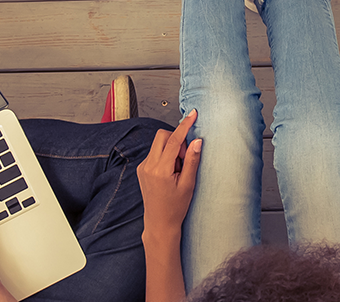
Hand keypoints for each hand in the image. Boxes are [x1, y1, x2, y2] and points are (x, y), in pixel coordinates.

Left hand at [140, 111, 201, 238]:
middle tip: (184, 156)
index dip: (185, 126)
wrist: (160, 223)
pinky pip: (155, 153)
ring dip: (171, 149)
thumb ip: (192, 160)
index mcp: (160, 169)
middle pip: (162, 136)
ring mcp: (143, 167)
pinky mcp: (142, 169)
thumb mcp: (188, 184)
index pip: (174, 140)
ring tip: (178, 169)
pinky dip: (165, 156)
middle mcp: (148, 166)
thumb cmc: (175, 208)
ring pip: (158, 144)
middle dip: (176, 140)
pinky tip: (171, 172)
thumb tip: (197, 141)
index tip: (192, 115)